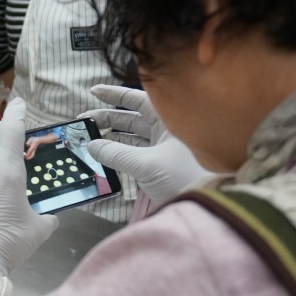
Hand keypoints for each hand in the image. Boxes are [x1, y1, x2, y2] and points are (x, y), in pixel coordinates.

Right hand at [81, 84, 211, 204]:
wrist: (210, 203)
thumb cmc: (185, 176)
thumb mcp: (147, 164)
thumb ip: (116, 154)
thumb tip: (91, 146)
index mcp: (169, 121)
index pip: (138, 100)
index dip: (115, 95)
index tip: (94, 92)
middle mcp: (167, 131)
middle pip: (132, 119)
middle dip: (108, 118)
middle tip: (84, 121)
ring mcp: (163, 149)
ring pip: (132, 137)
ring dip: (110, 136)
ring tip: (89, 137)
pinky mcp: (159, 167)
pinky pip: (134, 154)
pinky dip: (118, 152)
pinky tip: (103, 153)